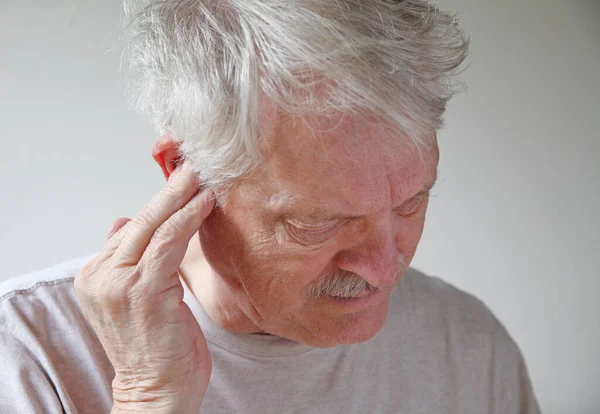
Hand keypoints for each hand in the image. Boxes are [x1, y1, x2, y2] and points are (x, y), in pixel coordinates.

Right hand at [74, 164, 214, 412]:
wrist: (157, 392)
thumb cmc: (156, 348)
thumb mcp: (138, 299)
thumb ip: (130, 261)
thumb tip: (124, 223)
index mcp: (96, 275)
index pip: (131, 229)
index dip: (159, 203)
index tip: (181, 179)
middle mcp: (100, 276)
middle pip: (140, 222)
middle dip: (170, 190)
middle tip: (193, 163)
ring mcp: (117, 283)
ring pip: (154, 227)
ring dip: (181, 197)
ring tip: (202, 176)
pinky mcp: (142, 290)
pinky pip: (168, 242)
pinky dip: (188, 218)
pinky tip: (205, 203)